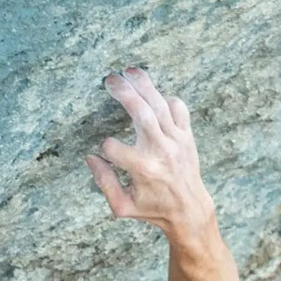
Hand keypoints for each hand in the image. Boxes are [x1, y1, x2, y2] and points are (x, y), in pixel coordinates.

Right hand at [87, 68, 213, 238]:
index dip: (105, 149)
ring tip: (129, 71)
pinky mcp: (187, 136)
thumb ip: (104, 182)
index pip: (112, 147)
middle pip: (141, 113)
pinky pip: (178, 107)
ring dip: (143, 85)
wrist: (189, 209)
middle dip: (124, 93)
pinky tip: (153, 95)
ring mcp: (177, 141)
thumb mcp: (122, 206)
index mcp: (142, 169)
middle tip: (110, 79)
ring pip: (159, 104)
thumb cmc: (152, 209)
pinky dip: (165, 98)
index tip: (105, 154)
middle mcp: (161, 151)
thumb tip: (91, 158)